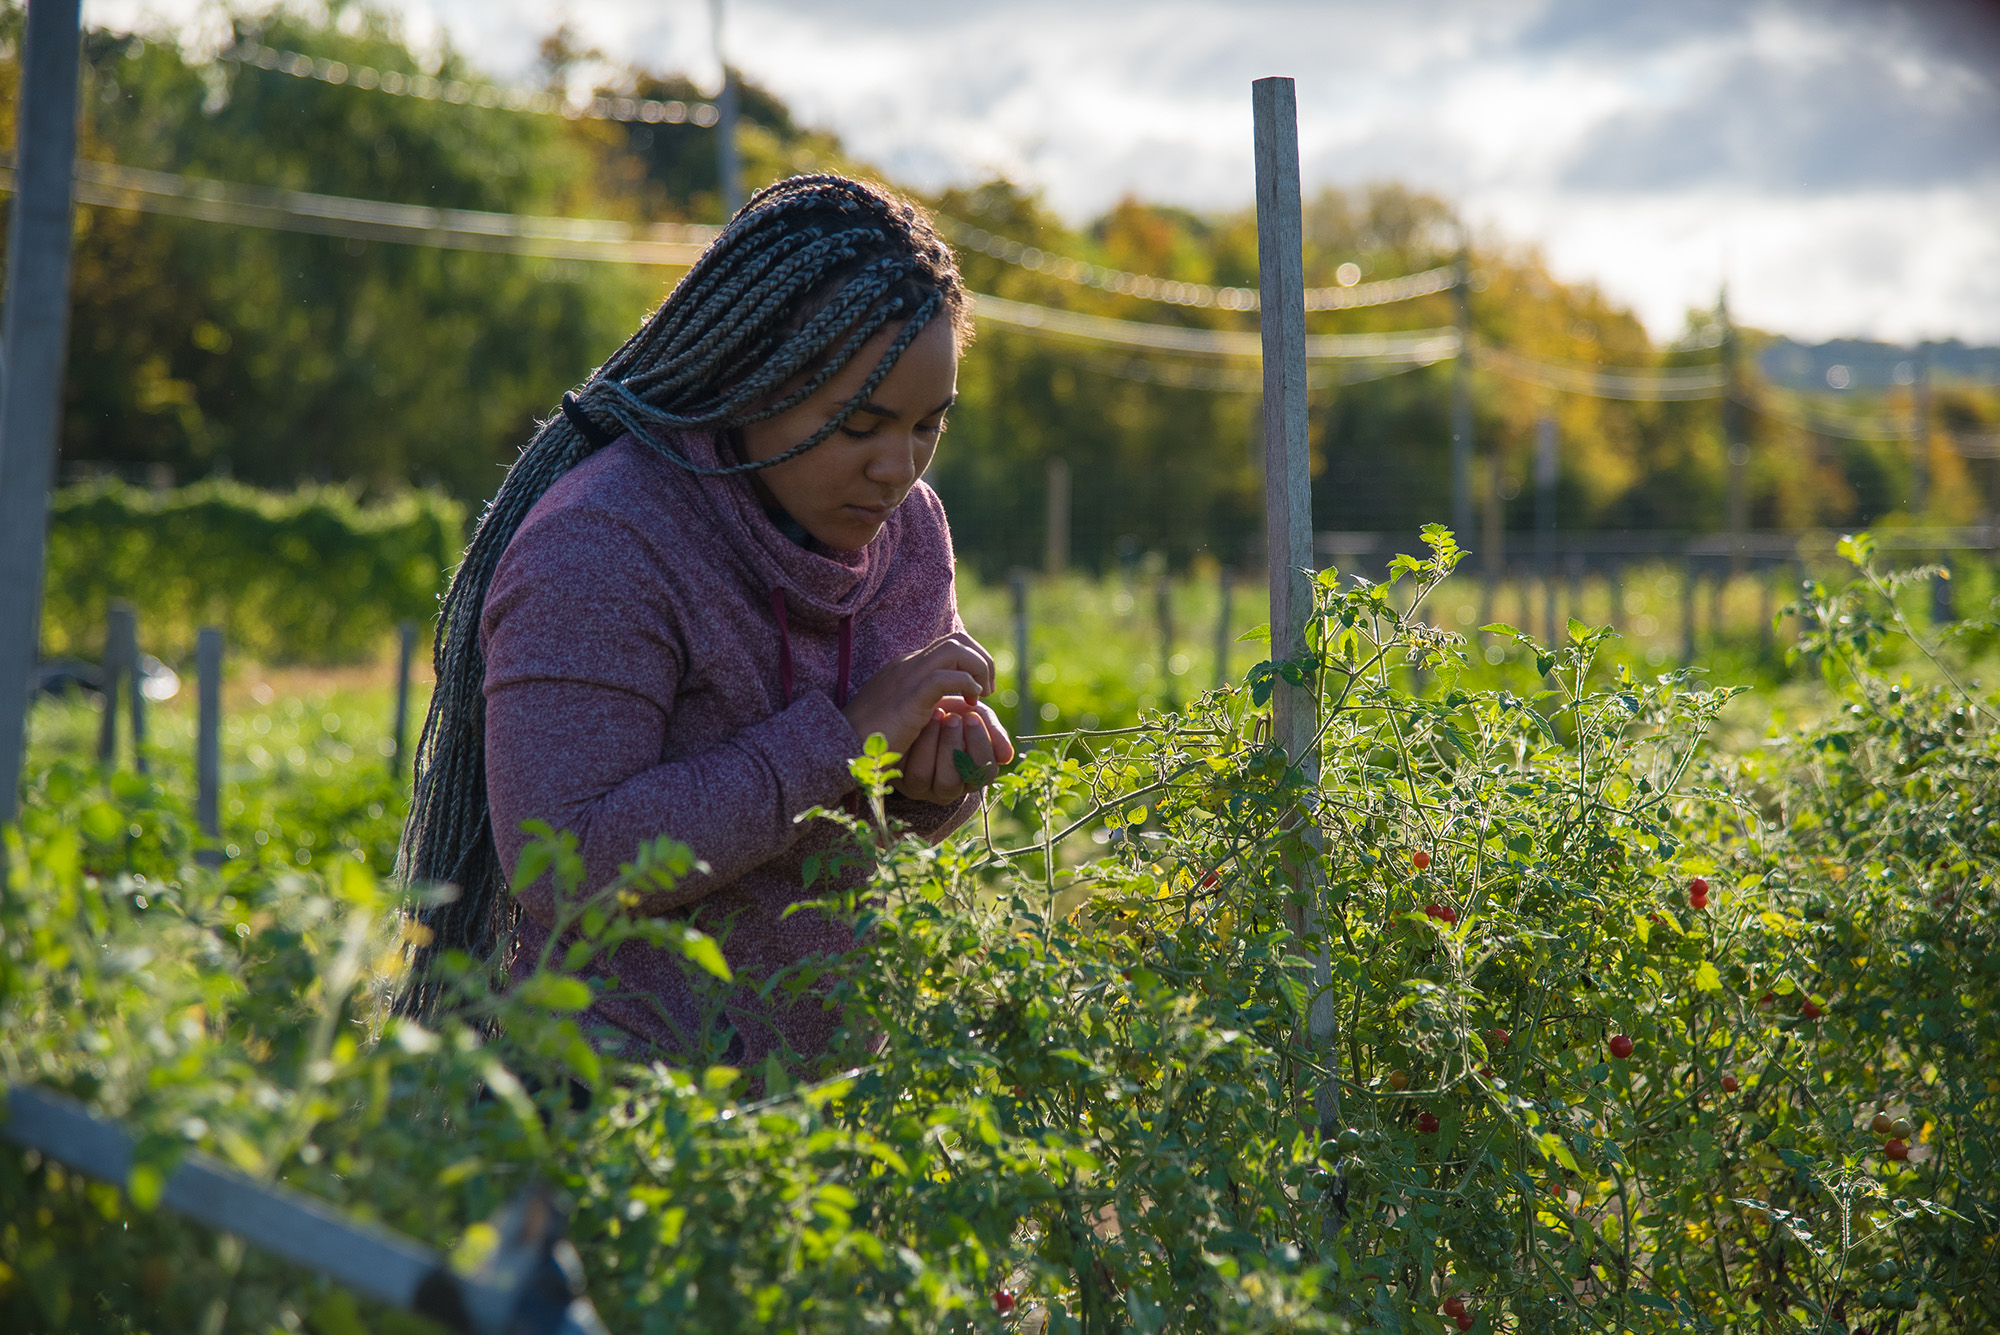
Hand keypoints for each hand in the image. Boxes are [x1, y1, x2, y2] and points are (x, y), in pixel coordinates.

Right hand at [840, 631, 996, 757]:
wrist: (840, 743)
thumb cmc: (868, 734)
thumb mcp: (898, 711)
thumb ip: (918, 702)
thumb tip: (940, 708)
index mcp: (907, 666)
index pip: (948, 644)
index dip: (972, 661)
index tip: (979, 689)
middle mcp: (909, 663)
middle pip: (957, 640)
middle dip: (982, 660)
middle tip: (988, 690)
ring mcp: (908, 676)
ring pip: (955, 649)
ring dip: (978, 669)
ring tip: (981, 696)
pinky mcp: (911, 695)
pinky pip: (947, 677)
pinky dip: (966, 685)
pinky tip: (969, 703)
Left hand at [894, 698, 1016, 803]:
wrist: (917, 707)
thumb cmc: (952, 713)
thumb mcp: (976, 716)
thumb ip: (994, 733)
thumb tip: (1006, 757)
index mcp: (974, 774)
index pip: (984, 771)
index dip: (980, 744)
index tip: (971, 716)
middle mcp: (951, 788)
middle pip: (957, 781)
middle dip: (956, 747)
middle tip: (952, 718)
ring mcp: (926, 789)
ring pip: (938, 781)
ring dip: (938, 747)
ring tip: (936, 715)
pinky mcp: (905, 783)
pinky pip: (915, 774)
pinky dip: (921, 747)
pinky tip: (920, 724)